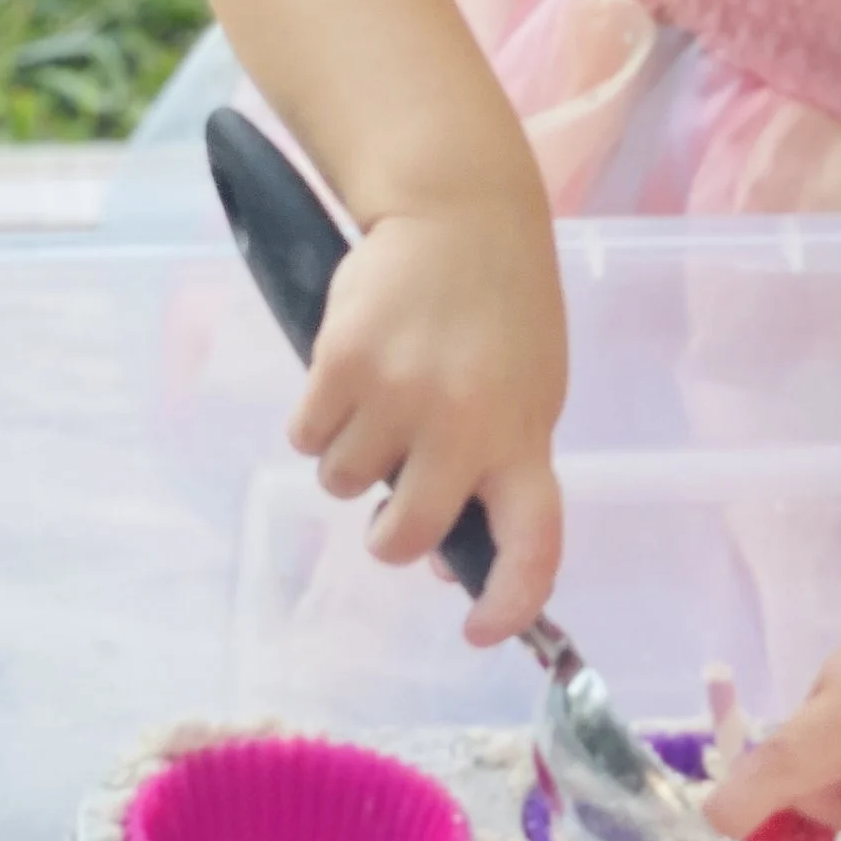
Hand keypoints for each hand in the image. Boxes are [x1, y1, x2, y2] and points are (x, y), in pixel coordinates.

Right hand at [288, 197, 566, 641]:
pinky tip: (346, 378)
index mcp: (524, 437)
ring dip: (349, 460)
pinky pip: (307, 436)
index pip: (533, 543)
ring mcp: (398, 397)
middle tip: (388, 503)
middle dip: (387, 535)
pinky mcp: (340, 365)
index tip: (480, 631)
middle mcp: (463, 426)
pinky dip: (316, 420)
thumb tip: (442, 559)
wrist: (458, 210)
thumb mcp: (526, 391)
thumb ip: (495, 469)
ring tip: (377, 402)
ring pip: (342, 484)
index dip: (511, 602)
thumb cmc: (499, 311)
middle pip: (403, 537)